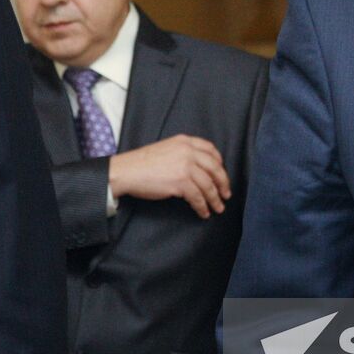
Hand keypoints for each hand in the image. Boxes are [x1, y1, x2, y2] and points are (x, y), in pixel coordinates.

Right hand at [107, 135, 231, 218]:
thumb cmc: (142, 163)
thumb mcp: (166, 149)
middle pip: (215, 168)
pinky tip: (203, 212)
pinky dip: (202, 206)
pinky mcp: (181, 182)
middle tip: (226, 194)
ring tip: (218, 208)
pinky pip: (198, 197)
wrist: (127, 171)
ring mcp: (186, 166)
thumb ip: (183, 153)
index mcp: (185, 141)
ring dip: (215, 199)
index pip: (210, 149)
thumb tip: (199, 170)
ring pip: (208, 185)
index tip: (221, 174)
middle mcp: (188, 152)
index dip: (219, 163)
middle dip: (223, 183)